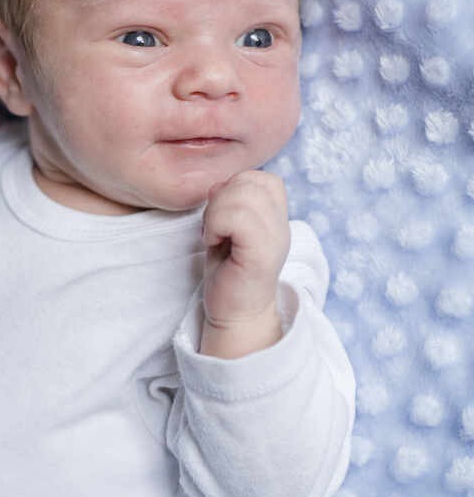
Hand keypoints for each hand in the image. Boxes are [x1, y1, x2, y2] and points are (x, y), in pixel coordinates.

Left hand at [199, 171, 289, 358]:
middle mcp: (281, 226)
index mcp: (276, 219)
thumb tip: (217, 185)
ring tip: (215, 237)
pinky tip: (214, 243)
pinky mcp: (261, 255)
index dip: (236, 188)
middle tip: (216, 229)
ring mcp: (274, 240)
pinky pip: (238, 217)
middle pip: (253, 181)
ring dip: (217, 213)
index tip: (223, 219)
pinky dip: (217, 225)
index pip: (264, 178)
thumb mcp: (226, 231)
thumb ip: (226, 204)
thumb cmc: (229, 276)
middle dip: (223, 198)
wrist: (236, 318)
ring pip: (244, 195)